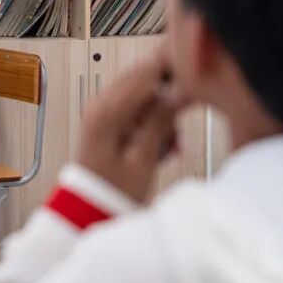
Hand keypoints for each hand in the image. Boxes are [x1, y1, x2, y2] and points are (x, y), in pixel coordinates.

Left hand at [75, 55, 185, 203]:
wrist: (88, 209)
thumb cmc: (111, 191)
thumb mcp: (143, 158)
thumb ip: (161, 120)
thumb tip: (179, 91)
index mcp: (106, 111)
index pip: (146, 73)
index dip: (174, 75)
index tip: (195, 87)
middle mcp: (99, 105)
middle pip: (144, 81)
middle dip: (168, 101)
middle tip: (179, 128)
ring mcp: (101, 112)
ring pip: (142, 96)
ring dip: (161, 117)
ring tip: (169, 147)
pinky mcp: (106, 122)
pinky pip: (136, 111)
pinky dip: (151, 124)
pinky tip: (159, 149)